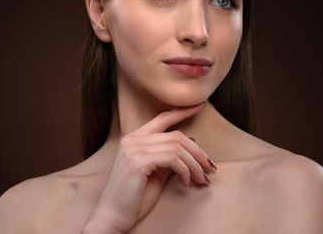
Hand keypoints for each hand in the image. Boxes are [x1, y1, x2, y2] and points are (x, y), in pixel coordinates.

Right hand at [82, 103, 215, 233]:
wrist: (112, 218)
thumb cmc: (134, 198)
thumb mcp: (156, 174)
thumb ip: (169, 158)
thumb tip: (192, 142)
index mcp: (134, 139)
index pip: (162, 118)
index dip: (182, 111)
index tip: (199, 106)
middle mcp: (132, 139)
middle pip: (176, 135)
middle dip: (198, 151)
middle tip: (210, 167)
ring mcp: (134, 149)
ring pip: (177, 147)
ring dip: (195, 165)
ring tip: (202, 179)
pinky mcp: (138, 161)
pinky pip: (173, 159)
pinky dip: (185, 171)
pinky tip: (186, 183)